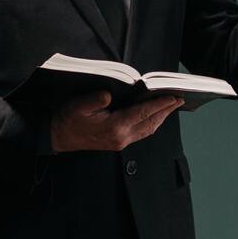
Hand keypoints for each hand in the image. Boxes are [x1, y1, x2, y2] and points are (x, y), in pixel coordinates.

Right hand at [50, 91, 182, 152]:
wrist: (58, 137)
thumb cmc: (68, 119)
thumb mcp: (79, 105)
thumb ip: (95, 99)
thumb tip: (109, 95)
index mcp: (115, 127)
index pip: (144, 113)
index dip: (160, 104)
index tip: (173, 97)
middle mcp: (122, 137)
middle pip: (151, 123)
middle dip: (166, 111)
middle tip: (179, 100)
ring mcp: (121, 142)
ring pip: (148, 129)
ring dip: (160, 118)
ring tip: (170, 106)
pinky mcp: (118, 143)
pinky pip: (141, 133)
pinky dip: (151, 123)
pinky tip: (154, 116)